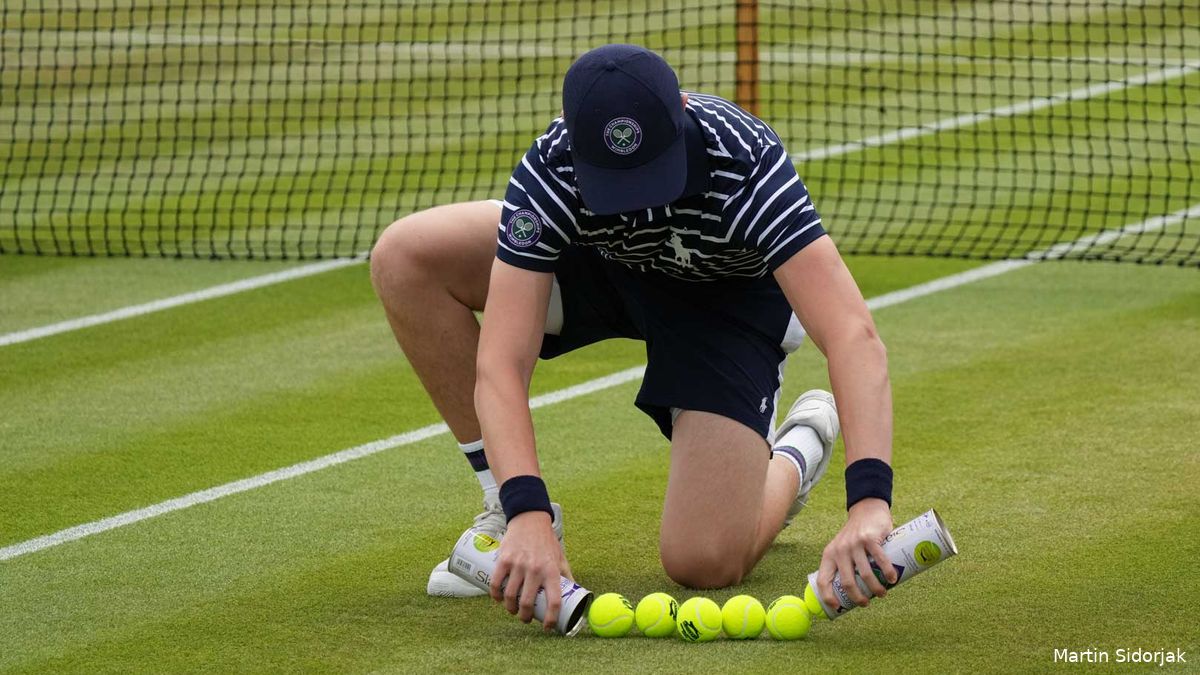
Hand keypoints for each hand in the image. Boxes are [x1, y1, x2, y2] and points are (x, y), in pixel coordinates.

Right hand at [489, 510, 571, 631]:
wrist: (530, 520)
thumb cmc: (547, 541)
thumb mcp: (560, 558)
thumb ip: (566, 575)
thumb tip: (575, 594)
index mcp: (552, 571)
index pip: (554, 601)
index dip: (551, 619)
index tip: (547, 627)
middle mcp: (536, 569)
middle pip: (528, 603)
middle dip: (525, 616)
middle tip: (526, 618)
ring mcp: (518, 564)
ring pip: (511, 596)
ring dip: (510, 609)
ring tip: (513, 610)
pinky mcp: (504, 559)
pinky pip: (496, 583)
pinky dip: (496, 595)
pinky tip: (498, 600)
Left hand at [817, 498, 895, 609]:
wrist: (866, 510)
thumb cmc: (855, 536)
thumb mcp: (842, 549)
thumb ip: (845, 566)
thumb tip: (854, 594)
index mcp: (829, 555)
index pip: (823, 580)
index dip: (828, 596)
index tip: (838, 607)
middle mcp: (839, 550)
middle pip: (847, 582)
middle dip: (858, 597)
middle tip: (866, 603)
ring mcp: (854, 544)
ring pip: (865, 574)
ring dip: (876, 588)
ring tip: (883, 594)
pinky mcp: (869, 539)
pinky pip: (880, 560)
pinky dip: (888, 573)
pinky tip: (892, 579)